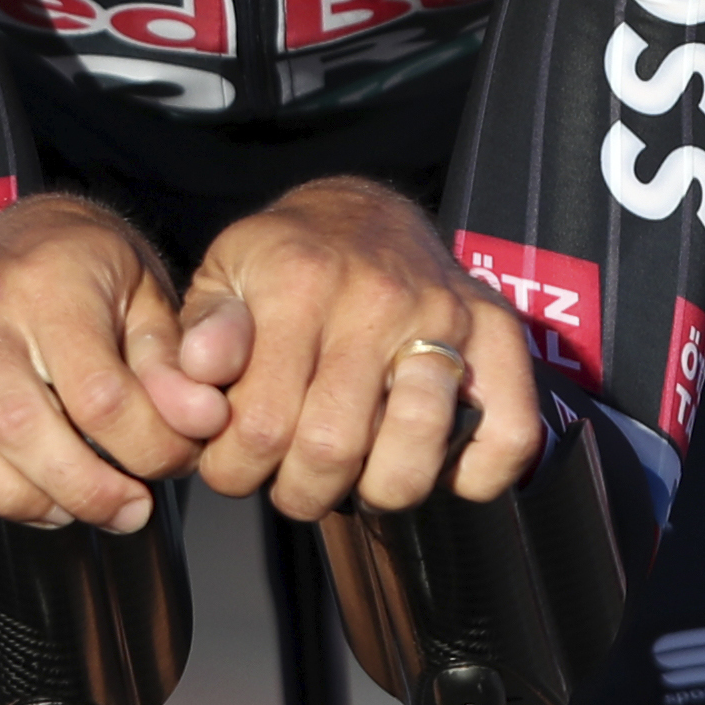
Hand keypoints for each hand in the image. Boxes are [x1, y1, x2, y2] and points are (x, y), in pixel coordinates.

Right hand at [0, 195, 228, 535]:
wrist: (26, 233)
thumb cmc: (92, 275)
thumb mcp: (152, 298)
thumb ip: (177, 361)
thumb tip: (200, 419)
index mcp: (49, 287)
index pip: (99, 395)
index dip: (149, 447)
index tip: (175, 461)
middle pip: (18, 428)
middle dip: (84, 489)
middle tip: (129, 507)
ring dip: (11, 498)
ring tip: (64, 509)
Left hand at [177, 177, 542, 519]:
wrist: (363, 212)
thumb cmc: (283, 261)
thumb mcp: (221, 276)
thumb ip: (198, 330)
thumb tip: (203, 374)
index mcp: (298, 282)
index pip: (263, 424)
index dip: (237, 470)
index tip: (234, 465)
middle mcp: (377, 298)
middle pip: (334, 450)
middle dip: (301, 491)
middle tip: (290, 478)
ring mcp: (446, 315)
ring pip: (413, 454)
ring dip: (374, 492)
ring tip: (351, 475)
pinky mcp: (499, 332)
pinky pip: (507, 438)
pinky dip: (471, 476)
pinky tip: (427, 462)